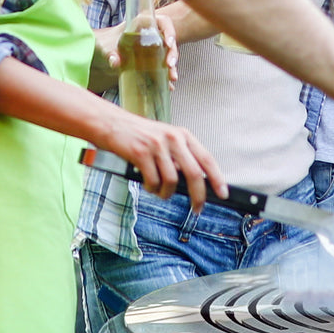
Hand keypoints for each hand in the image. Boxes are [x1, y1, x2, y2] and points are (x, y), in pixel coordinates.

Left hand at [93, 15, 179, 80]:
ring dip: (172, 66)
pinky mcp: (152, 60)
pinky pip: (163, 66)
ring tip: (172, 78)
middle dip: (172, 52)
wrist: (104, 52)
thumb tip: (115, 61)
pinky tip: (169, 85)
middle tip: (170, 64)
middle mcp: (152, 34)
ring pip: (168, 54)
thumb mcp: (106, 47)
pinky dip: (166, 75)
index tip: (169, 42)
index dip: (169, 31)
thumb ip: (110, 52)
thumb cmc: (106, 43)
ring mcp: (153, 47)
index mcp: (143, 23)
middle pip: (169, 40)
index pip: (163, 22)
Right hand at [95, 109, 226, 209]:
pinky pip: (153, 181)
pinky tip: (147, 185)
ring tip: (160, 192)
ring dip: (166, 193)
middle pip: (194, 173)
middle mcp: (172, 138)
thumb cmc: (138, 135)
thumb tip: (195, 182)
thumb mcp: (165, 139)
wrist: (111, 124)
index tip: (222, 193)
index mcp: (182, 135)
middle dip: (198, 195)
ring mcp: (157, 145)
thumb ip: (180, 156)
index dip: (216, 178)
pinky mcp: (141, 153)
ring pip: (172, 181)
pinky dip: (152, 189)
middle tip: (197, 208)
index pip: (206, 158)